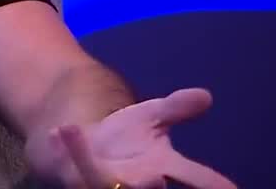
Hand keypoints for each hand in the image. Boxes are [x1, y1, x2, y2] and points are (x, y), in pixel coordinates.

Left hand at [25, 88, 235, 188]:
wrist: (80, 143)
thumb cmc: (124, 136)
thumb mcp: (149, 117)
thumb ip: (175, 108)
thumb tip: (205, 95)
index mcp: (163, 167)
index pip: (196, 179)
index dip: (214, 186)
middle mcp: (140, 182)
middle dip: (152, 188)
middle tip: (156, 179)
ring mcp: (109, 185)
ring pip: (110, 187)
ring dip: (106, 177)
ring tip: (117, 170)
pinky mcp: (80, 182)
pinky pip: (78, 174)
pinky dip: (73, 152)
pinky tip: (61, 130)